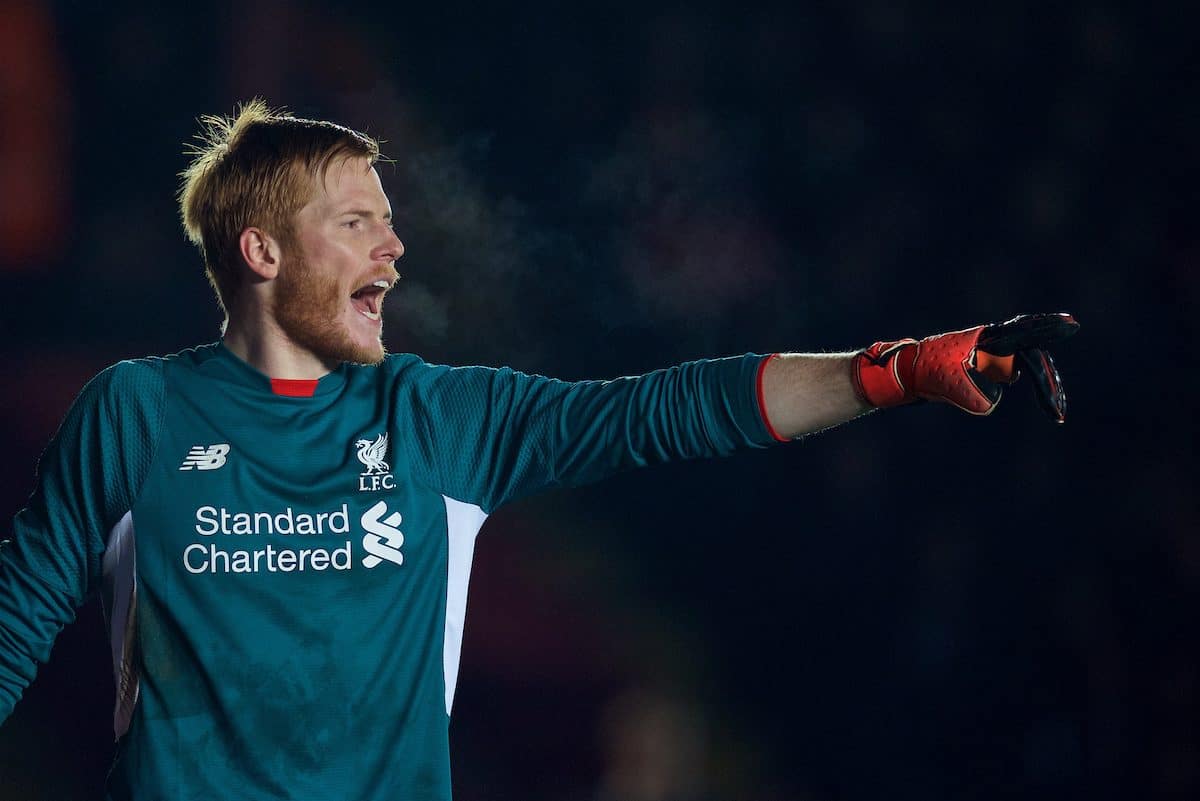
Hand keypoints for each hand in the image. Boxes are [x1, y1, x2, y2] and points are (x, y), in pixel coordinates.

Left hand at [851, 313, 1079, 421]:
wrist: (907, 373)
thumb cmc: (926, 370)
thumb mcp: (948, 384)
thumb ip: (971, 395)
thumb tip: (988, 403)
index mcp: (986, 339)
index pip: (1024, 332)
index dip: (1048, 328)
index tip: (1072, 324)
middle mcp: (992, 343)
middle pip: (1031, 358)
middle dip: (1048, 383)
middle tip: (1057, 411)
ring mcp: (992, 354)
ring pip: (1026, 367)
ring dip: (1044, 386)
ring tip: (1055, 410)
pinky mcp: (988, 367)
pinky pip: (1016, 374)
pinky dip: (1032, 386)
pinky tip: (1046, 401)